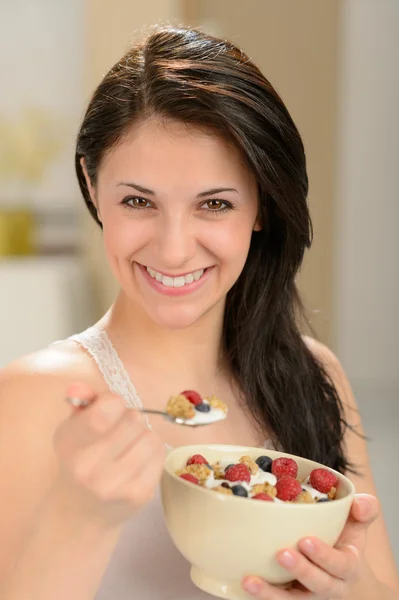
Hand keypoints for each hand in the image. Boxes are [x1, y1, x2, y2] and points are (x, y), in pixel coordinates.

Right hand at [52, 382, 165, 528]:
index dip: (114, 403)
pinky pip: (160, 455)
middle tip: (123, 429)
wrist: (81, 514)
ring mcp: (115, 485)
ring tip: (132, 444)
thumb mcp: (72, 430)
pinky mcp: (139, 495)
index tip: (110, 410)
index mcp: (71, 445)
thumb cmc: (79, 461)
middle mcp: (89, 468)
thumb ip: (80, 403)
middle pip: (133, 421)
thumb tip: (80, 387)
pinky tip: (140, 458)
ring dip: (144, 435)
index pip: (105, 411)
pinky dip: (154, 451)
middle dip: (131, 419)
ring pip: (150, 437)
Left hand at [241, 494, 378, 598]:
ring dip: (271, 594)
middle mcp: (330, 586)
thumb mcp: (357, 523)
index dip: (324, 555)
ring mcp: (308, 595)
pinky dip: (262, 597)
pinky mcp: (290, 598)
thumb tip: (359, 504)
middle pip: (319, 584)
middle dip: (301, 570)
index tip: (305, 540)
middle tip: (281, 554)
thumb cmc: (343, 539)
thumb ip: (364, 510)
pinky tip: (243, 586)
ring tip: (250, 581)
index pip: (341, 564)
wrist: (338, 569)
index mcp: (348, 565)